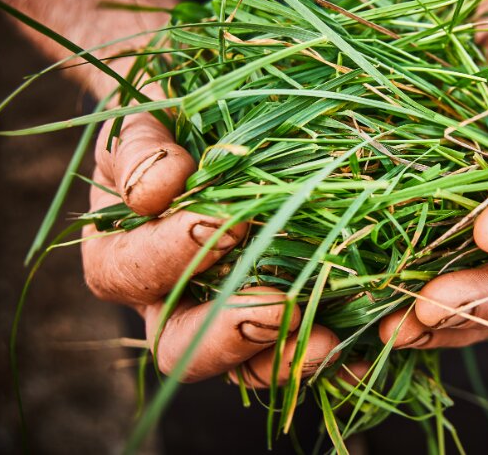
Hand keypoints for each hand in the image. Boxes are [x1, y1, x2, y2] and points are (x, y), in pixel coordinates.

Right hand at [81, 101, 339, 385]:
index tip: (220, 223)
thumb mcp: (142, 124)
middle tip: (279, 307)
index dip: (170, 255)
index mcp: (122, 255)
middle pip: (180, 346)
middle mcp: (170, 300)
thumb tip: (155, 192)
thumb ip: (137, 151)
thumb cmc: (172, 124)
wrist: (218, 121)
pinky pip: (299, 350)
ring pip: (243, 365)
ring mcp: (225, 316)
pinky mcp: (279, 316)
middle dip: (229, 334)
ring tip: (329, 341)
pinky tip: (365, 347)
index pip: (130, 272)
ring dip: (286, 356)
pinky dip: (332, 353)